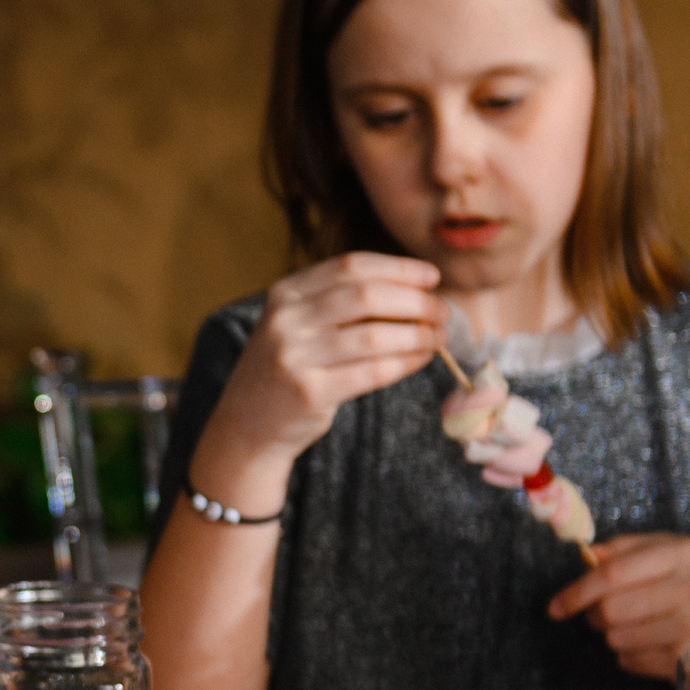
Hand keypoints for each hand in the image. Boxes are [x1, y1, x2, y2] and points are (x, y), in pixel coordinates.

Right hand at [203, 254, 448, 474]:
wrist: (247, 424)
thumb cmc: (289, 368)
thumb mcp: (299, 323)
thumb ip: (340, 302)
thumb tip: (415, 288)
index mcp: (286, 293)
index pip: (352, 266)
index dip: (399, 268)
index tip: (432, 277)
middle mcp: (286, 320)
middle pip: (367, 295)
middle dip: (415, 300)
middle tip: (442, 311)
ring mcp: (294, 357)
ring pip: (374, 335)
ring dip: (417, 334)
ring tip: (438, 337)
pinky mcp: (309, 393)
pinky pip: (372, 372)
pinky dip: (405, 363)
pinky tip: (421, 359)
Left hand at [548, 534, 689, 680]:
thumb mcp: (666, 551)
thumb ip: (625, 549)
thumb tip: (588, 554)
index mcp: (681, 553)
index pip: (612, 575)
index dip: (576, 592)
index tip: (554, 607)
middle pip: (610, 610)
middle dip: (593, 616)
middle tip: (599, 616)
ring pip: (617, 639)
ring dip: (613, 636)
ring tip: (634, 627)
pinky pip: (631, 662)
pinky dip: (630, 656)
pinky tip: (650, 644)